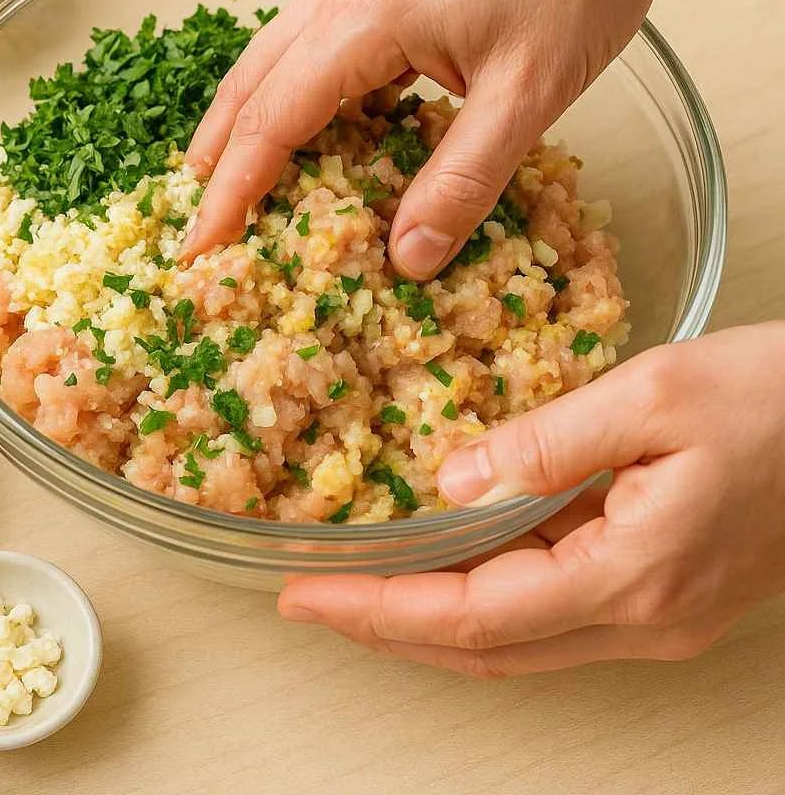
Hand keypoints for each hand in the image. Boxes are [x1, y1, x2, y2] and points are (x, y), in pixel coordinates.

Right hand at [183, 0, 693, 277]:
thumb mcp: (528, 93)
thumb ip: (462, 182)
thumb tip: (407, 260)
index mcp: (362, 16)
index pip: (270, 120)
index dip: (232, 193)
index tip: (202, 246)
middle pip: (249, 85)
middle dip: (217, 160)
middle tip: (200, 226)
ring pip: (271, 61)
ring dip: (246, 125)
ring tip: (229, 185)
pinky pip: (308, 44)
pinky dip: (290, 96)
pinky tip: (304, 129)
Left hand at [277, 324, 784, 675]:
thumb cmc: (778, 400)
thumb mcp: (652, 395)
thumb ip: (545, 442)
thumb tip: (451, 481)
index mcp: (632, 576)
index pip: (471, 617)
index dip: (379, 609)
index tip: (306, 595)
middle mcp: (641, 620)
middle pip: (484, 648)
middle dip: (387, 628)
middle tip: (311, 601)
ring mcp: (656, 618)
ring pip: (516, 640)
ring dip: (431, 620)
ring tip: (360, 588)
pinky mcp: (664, 594)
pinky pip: (552, 611)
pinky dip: (485, 599)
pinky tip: (449, 566)